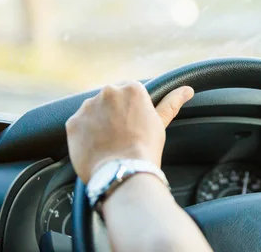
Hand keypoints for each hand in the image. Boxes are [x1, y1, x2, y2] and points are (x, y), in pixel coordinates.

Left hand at [66, 81, 193, 183]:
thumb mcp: (160, 123)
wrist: (124, 172)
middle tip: (121, 135)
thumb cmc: (145, 148)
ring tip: (108, 143)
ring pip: (92, 112)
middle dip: (112, 114)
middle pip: (109, 100)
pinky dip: (84, 135)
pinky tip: (96, 147)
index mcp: (131, 89)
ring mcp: (88, 106)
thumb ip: (171, 102)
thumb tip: (187, 89)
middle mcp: (108, 92)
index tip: (131, 124)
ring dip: (97, 123)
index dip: (129, 110)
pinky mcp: (73, 122)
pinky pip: (78, 126)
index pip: (127, 93)